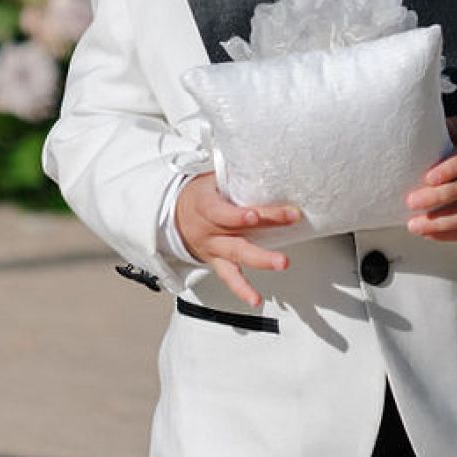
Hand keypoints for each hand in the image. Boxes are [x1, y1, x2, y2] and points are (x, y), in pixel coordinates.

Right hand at [174, 172, 298, 309]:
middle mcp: (210, 230)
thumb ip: (235, 174)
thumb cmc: (200, 193)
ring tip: (281, 265)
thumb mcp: (211, 178)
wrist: (172, 215)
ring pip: (236, 258)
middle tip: (284, 254)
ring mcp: (213, 248)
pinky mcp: (216, 261)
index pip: (222, 212)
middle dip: (261, 246)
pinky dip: (242, 290)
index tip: (255, 216)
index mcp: (206, 206)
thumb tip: (266, 156)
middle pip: (237, 238)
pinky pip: (229, 277)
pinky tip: (256, 300)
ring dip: (261, 262)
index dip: (237, 215)